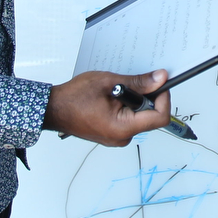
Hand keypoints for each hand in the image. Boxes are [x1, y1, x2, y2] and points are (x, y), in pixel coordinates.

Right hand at [44, 69, 169, 145]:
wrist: (53, 109)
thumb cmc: (74, 98)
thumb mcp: (109, 83)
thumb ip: (138, 83)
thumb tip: (160, 79)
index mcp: (123, 128)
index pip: (160, 117)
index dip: (163, 98)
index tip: (158, 84)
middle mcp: (122, 138)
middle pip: (150, 117)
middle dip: (146, 97)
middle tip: (131, 84)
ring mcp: (117, 138)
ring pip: (139, 117)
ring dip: (134, 101)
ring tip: (115, 91)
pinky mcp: (112, 134)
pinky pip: (129, 120)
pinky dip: (126, 107)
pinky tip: (112, 98)